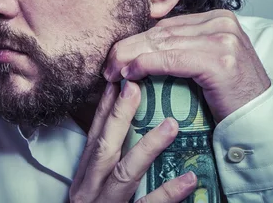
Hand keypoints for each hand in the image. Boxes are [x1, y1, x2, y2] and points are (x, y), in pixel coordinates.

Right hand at [69, 81, 197, 202]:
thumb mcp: (92, 190)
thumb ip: (107, 164)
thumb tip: (130, 132)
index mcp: (83, 179)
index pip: (93, 136)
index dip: (104, 107)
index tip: (118, 80)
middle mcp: (89, 192)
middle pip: (103, 147)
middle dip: (118, 115)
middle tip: (136, 85)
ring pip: (124, 175)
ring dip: (147, 147)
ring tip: (171, 125)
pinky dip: (167, 194)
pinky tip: (189, 181)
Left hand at [104, 9, 270, 121]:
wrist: (260, 124)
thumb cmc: (231, 98)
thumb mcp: (210, 62)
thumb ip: (185, 48)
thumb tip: (141, 49)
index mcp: (219, 18)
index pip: (168, 26)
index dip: (138, 40)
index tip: (116, 56)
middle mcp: (222, 22)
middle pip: (163, 33)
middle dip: (130, 48)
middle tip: (107, 66)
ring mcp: (223, 39)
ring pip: (163, 44)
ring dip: (131, 57)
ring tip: (112, 72)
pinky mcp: (219, 60)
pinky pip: (172, 60)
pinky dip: (146, 65)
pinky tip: (129, 74)